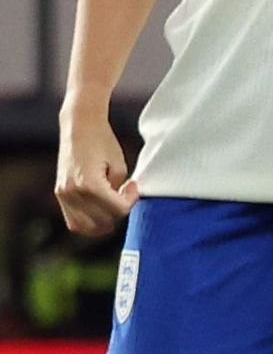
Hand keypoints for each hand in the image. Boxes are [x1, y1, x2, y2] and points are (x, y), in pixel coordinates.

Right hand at [49, 108, 126, 238]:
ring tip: (111, 204)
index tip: (132, 186)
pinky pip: (73, 220)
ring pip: (85, 227)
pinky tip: (99, 210)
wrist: (79, 126)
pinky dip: (87, 222)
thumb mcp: (119, 166)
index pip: (118, 210)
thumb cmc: (102, 142)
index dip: (131, 200)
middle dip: (117, 211)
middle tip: (122, 194)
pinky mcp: (59, 193)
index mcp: (90, 185)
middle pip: (103, 221)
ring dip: (102, 221)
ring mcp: (63, 194)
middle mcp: (73, 193)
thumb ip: (120, 190)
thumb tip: (118, 208)